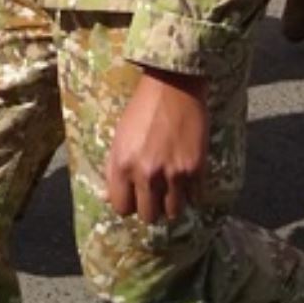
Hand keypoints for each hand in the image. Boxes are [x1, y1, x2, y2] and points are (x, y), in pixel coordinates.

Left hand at [105, 69, 207, 224]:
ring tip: (173, 187)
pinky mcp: (196, 169)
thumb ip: (113, 170)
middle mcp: (146, 174)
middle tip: (155, 193)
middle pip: (148, 215)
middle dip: (151, 207)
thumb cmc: (142, 109)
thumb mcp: (119, 137)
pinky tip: (188, 178)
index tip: (135, 196)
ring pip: (173, 212)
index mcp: (122, 166)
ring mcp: (173, 174)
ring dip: (172, 203)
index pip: (121, 208)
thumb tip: (107, 197)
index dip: (128, 203)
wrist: (174, 87)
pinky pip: (195, 199)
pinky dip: (193, 193)